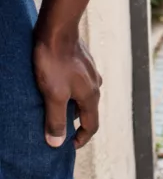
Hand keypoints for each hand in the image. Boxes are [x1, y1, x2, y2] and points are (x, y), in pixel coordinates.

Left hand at [33, 28, 102, 149]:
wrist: (58, 31)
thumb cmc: (55, 63)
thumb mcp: (53, 95)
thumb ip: (55, 120)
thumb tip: (57, 143)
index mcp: (91, 95)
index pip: (92, 125)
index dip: (81, 139)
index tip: (67, 147)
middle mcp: (95, 84)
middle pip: (88, 111)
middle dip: (73, 123)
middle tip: (55, 128)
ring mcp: (90, 72)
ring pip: (83, 96)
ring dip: (70, 105)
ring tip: (51, 106)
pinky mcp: (83, 62)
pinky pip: (79, 83)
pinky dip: (69, 91)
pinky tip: (55, 86)